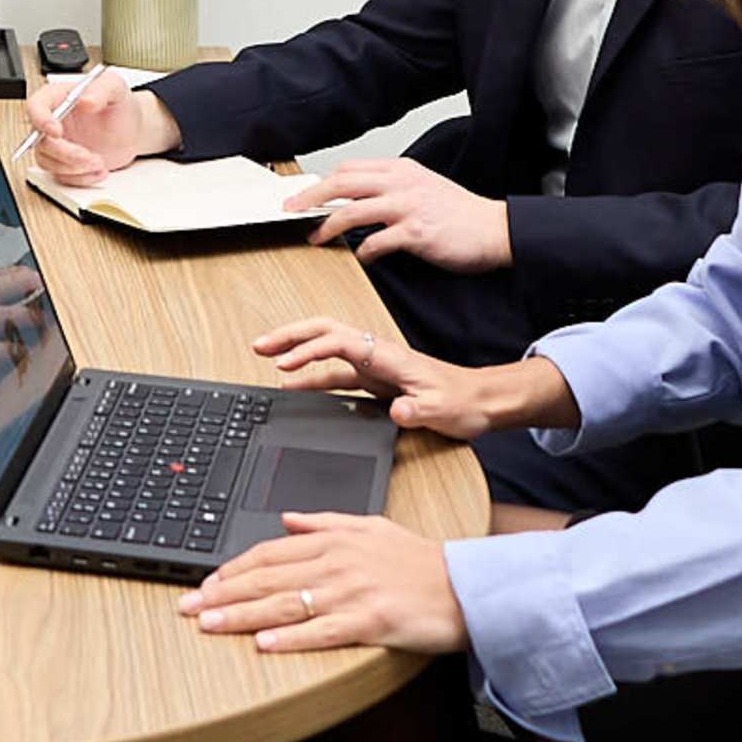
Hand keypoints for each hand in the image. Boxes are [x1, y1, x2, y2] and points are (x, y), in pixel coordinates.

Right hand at [23, 70, 178, 186]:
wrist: (132, 130)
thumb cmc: (120, 105)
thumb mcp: (116, 88)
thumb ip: (101, 90)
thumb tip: (85, 100)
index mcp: (58, 97)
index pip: (36, 106)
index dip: (41, 120)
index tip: (57, 132)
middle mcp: (53, 121)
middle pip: (39, 140)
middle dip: (64, 153)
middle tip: (87, 156)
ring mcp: (56, 144)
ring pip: (47, 162)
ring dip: (73, 168)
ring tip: (99, 162)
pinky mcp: (64, 163)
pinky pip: (61, 176)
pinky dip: (80, 178)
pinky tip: (99, 170)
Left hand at [180, 511, 465, 655]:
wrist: (465, 587)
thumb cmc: (419, 561)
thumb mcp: (371, 527)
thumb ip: (325, 521)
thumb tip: (286, 517)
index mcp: (334, 540)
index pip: (270, 553)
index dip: (232, 569)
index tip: (204, 583)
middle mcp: (337, 563)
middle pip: (268, 579)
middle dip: (222, 594)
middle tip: (188, 607)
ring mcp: (353, 593)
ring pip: (285, 604)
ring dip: (242, 616)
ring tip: (209, 625)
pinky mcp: (371, 622)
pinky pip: (322, 632)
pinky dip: (291, 638)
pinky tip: (263, 644)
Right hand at [250, 321, 574, 439]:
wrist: (481, 402)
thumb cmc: (463, 401)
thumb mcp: (441, 410)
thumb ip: (416, 409)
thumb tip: (395, 409)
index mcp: (387, 355)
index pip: (338, 342)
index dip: (308, 350)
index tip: (285, 365)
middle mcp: (376, 354)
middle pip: (323, 332)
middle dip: (290, 336)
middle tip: (260, 346)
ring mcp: (373, 365)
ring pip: (325, 348)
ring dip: (296, 350)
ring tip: (266, 357)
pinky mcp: (374, 380)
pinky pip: (334, 372)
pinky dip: (310, 374)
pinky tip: (294, 384)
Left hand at [286, 156, 509, 270]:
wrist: (496, 229)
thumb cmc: (461, 213)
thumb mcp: (423, 187)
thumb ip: (392, 188)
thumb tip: (357, 198)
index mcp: (400, 169)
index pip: (349, 168)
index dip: (321, 181)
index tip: (303, 195)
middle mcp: (401, 183)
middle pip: (342, 182)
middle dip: (310, 197)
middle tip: (290, 211)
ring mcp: (408, 206)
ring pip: (352, 211)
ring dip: (327, 226)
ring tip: (314, 238)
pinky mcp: (417, 232)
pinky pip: (377, 242)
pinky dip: (361, 251)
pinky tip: (357, 258)